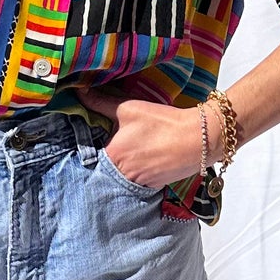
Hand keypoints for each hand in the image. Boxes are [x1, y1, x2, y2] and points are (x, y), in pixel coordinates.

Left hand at [74, 84, 204, 187]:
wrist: (199, 138)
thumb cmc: (162, 122)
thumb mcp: (128, 108)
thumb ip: (100, 102)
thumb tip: (80, 92)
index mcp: (112, 156)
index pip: (93, 153)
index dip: (99, 143)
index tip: (105, 135)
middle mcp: (122, 175)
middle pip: (109, 166)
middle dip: (114, 155)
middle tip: (126, 141)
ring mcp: (139, 184)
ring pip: (125, 174)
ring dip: (129, 164)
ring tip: (140, 148)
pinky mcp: (155, 186)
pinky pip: (141, 180)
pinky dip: (143, 171)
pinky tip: (151, 157)